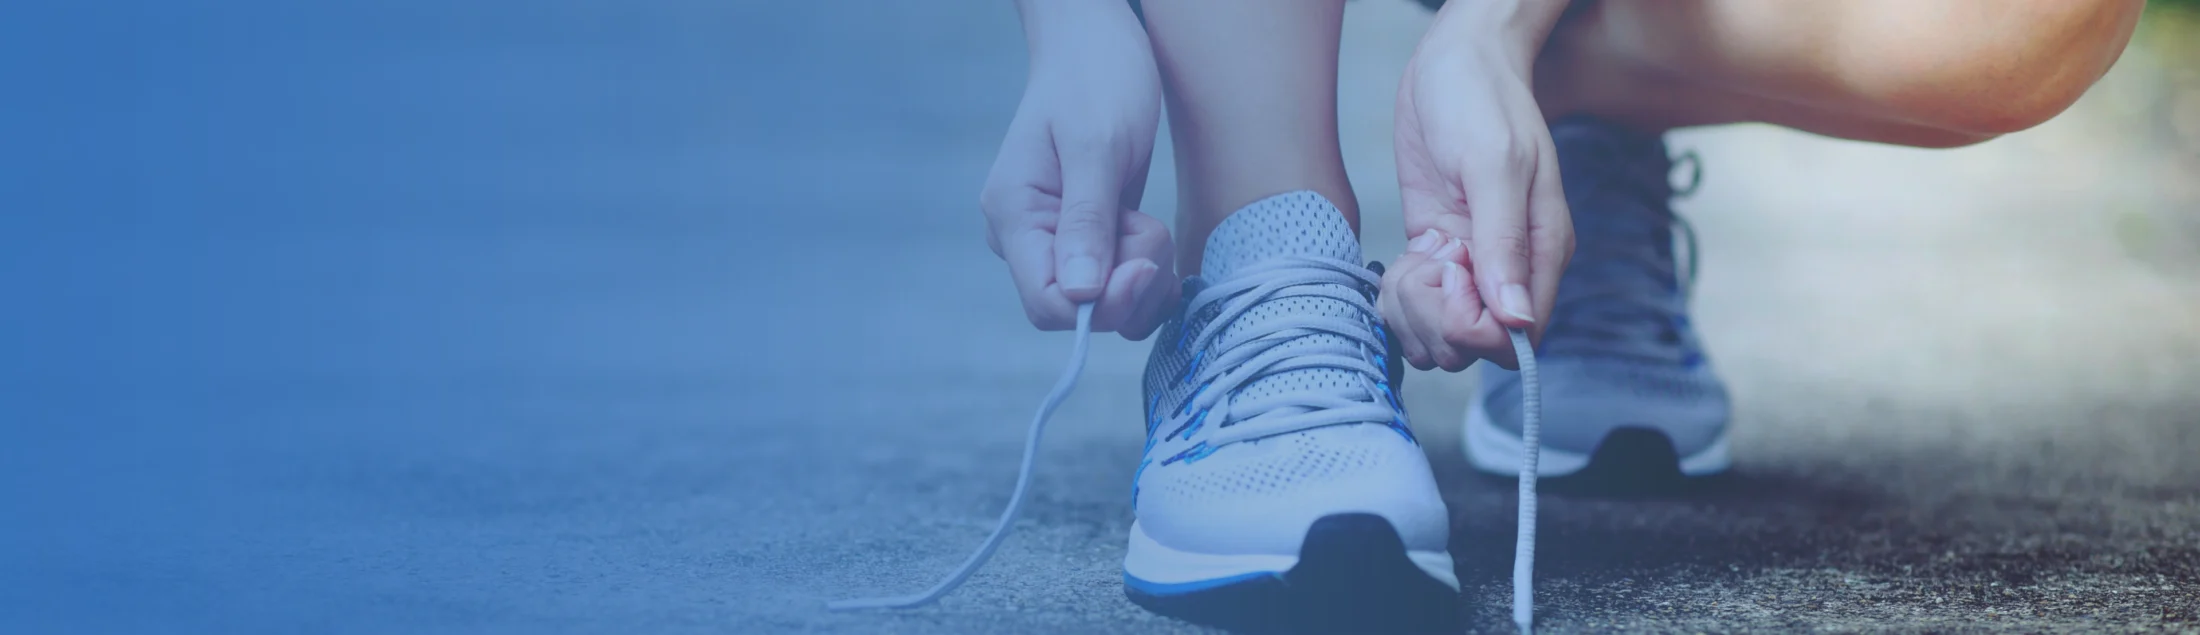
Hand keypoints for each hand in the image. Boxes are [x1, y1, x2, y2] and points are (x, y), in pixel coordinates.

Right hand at [979, 0, 1176, 338]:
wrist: (1096, 45)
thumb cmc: (1094, 79)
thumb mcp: (1097, 145)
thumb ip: (1087, 220)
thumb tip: (1081, 295)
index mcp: (1014, 216)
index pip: (1047, 303)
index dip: (1101, 304)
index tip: (1144, 263)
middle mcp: (1029, 238)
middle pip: (1080, 311)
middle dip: (1129, 284)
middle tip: (1149, 228)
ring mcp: (1057, 242)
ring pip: (1106, 306)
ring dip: (1144, 278)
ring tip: (1149, 222)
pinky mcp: (1088, 241)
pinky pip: (1118, 289)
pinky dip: (1148, 277)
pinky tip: (1156, 242)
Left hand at [1382, 8, 1573, 370]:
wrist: (1455, 62)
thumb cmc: (1482, 100)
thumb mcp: (1494, 164)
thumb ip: (1503, 241)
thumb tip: (1514, 319)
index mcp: (1541, 253)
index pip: (1515, 339)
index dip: (1471, 325)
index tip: (1451, 271)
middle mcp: (1509, 269)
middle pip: (1471, 347)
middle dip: (1433, 317)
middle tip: (1426, 260)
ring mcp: (1470, 266)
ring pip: (1438, 336)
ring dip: (1411, 309)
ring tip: (1413, 258)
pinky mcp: (1437, 255)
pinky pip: (1416, 308)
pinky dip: (1399, 296)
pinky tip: (1403, 258)